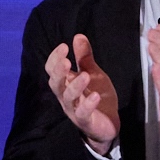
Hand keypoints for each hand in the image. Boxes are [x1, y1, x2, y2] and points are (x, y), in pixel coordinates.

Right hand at [45, 34, 120, 151]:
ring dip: (75, 86)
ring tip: (85, 76)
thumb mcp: (92, 73)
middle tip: (66, 60)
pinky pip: (83, 114)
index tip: (63, 46)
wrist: (107, 123)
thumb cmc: (96, 96)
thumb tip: (78, 36)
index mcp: (65, 83)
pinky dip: (88, 105)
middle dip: (59, 72)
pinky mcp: (85, 121)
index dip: (55, 58)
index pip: (52, 70)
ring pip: (68, 98)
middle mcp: (65, 96)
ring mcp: (74, 110)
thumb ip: (84, 57)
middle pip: (55, 84)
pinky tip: (95, 96)